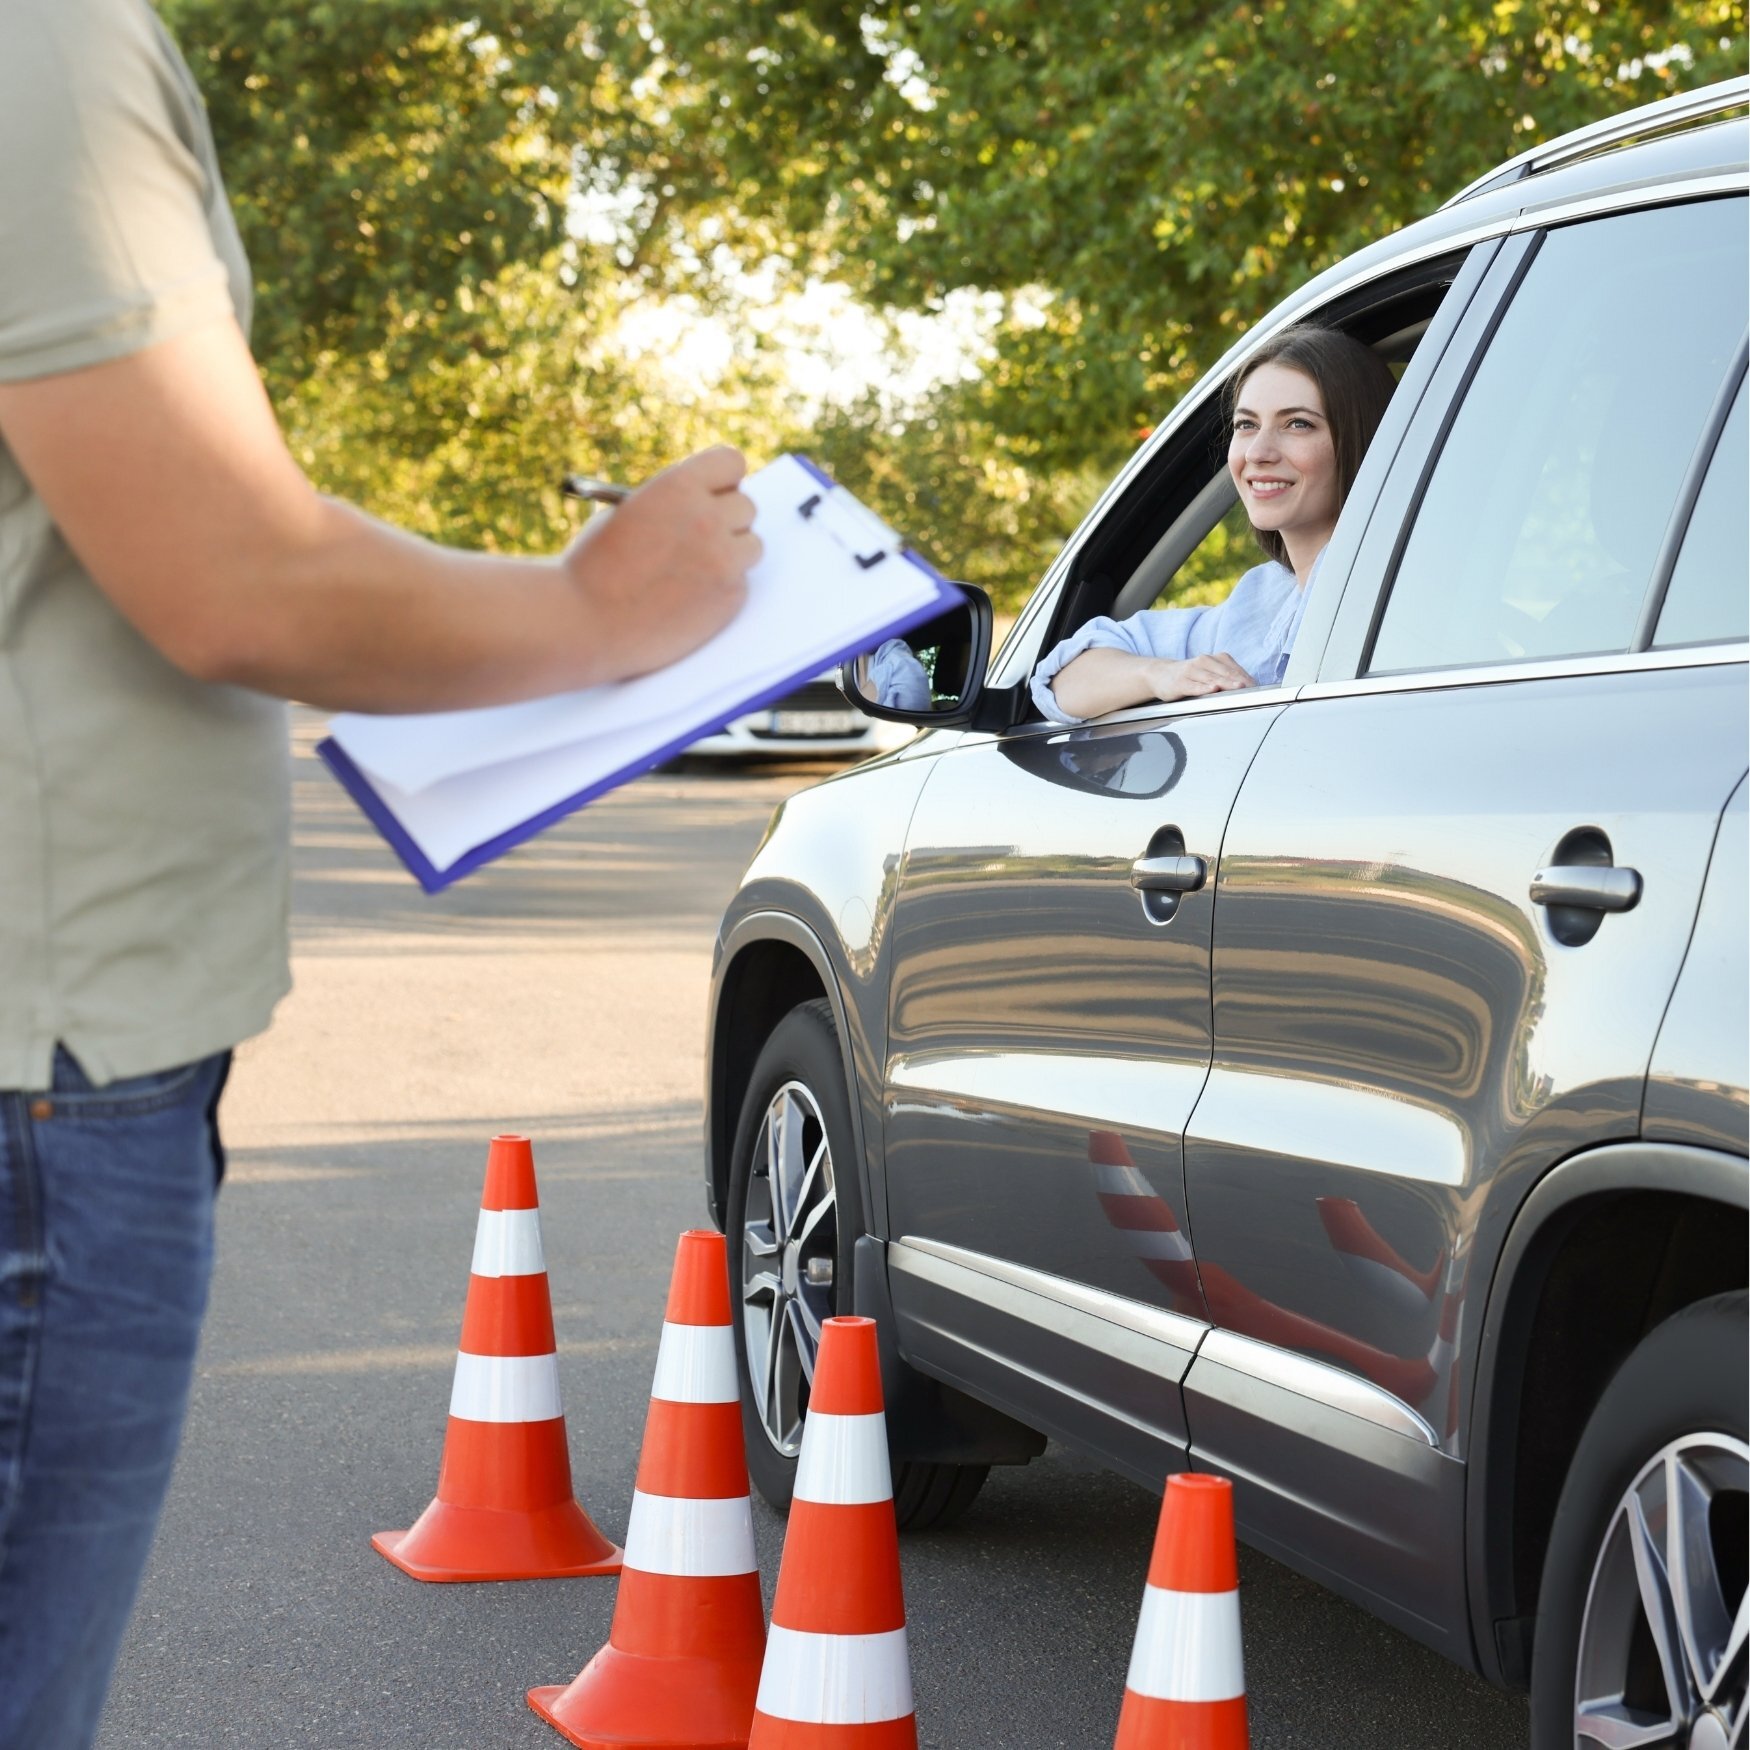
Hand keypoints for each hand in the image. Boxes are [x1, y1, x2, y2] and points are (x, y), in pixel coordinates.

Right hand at [560, 444, 761, 681]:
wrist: (584, 623)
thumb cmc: (594, 568)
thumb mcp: (627, 513)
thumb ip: (673, 504)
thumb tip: (710, 504)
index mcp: (679, 485)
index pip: (732, 463)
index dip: (722, 481)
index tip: (714, 494)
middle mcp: (708, 518)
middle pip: (747, 506)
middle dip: (726, 520)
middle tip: (701, 539)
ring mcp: (724, 559)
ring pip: (752, 546)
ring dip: (731, 555)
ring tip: (694, 571)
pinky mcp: (730, 597)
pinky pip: (742, 584)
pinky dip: (722, 590)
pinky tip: (688, 600)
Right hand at [1147, 652, 1255, 700]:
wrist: (1161, 674)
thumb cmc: (1190, 676)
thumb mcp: (1209, 673)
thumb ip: (1226, 678)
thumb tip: (1249, 688)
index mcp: (1215, 659)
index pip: (1235, 669)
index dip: (1247, 679)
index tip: (1258, 689)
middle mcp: (1204, 662)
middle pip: (1225, 673)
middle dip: (1240, 681)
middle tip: (1252, 689)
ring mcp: (1191, 671)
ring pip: (1211, 678)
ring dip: (1225, 683)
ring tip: (1238, 687)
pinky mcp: (1179, 682)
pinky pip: (1193, 685)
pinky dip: (1203, 687)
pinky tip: (1212, 689)